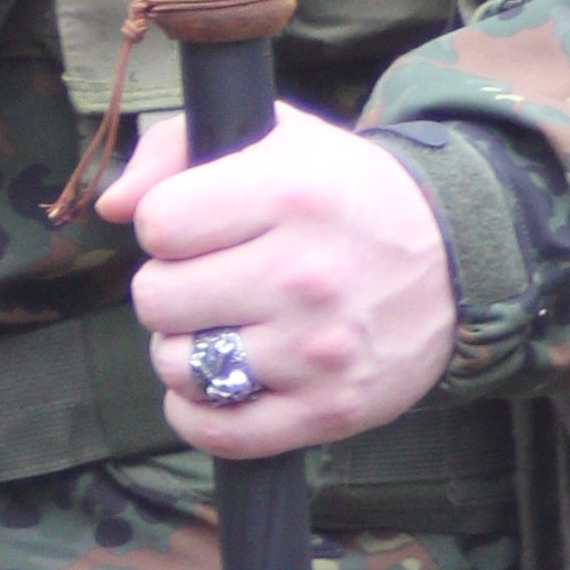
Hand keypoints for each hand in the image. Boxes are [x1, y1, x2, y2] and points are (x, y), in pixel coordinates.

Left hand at [102, 100, 459, 459]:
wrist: (456, 261)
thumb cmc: (345, 195)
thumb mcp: (276, 137)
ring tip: (222, 328)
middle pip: (156, 299)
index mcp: (289, 195)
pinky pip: (217, 432)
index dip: (166, 226)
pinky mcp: (327, 411)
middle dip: (170, 289)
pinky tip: (215, 385)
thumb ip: (177, 149)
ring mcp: (316, 351)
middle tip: (209, 283)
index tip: (197, 228)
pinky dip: (197, 413)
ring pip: (178, 366)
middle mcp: (303, 276)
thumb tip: (113, 208)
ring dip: (184, 350)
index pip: (158, 225)